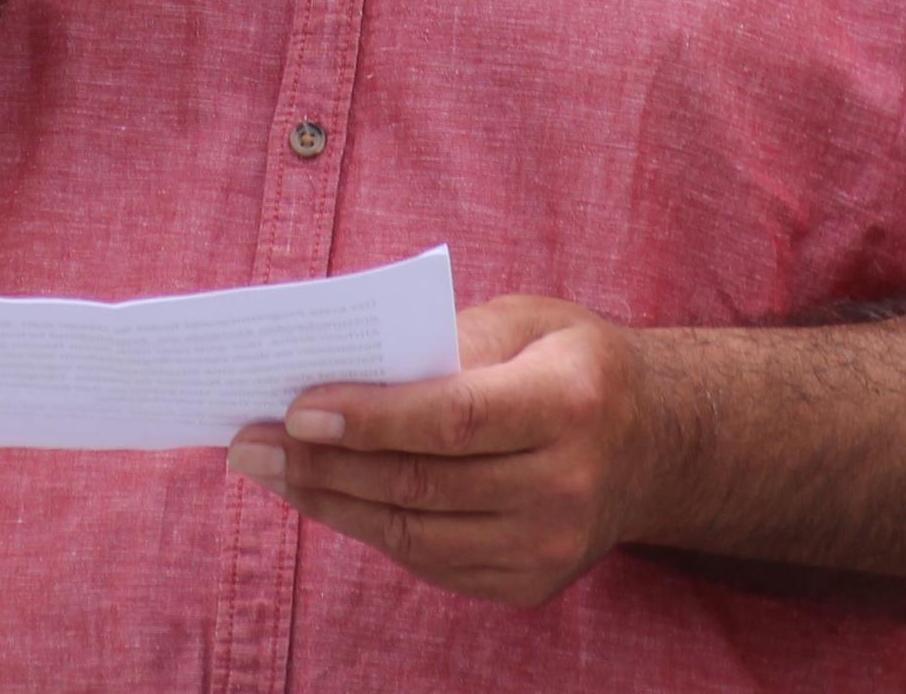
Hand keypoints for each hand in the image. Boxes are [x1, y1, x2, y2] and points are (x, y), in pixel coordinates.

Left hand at [233, 296, 663, 608]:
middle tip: (250, 442)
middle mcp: (567, 484)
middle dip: (324, 464)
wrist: (655, 445)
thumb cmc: (573, 364)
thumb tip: (347, 371)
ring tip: (272, 471)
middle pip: (422, 484)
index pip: (453, 419)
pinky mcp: (530, 583)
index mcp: (572, 401)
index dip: (369, 420)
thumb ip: (448, 338)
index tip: (295, 409)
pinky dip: (372, 528)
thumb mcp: (529, 320)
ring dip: (331, 502)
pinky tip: (330, 497)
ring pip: (414, 535)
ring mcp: (550, 546)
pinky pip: (430, 562)